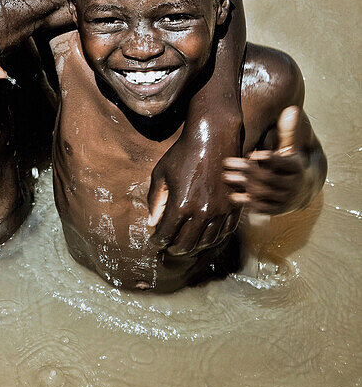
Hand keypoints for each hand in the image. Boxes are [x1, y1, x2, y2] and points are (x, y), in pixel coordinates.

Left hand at [147, 116, 242, 256]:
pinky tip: (206, 236)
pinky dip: (214, 238)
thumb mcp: (161, 175)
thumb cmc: (182, 154)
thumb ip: (156, 200)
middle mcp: (202, 212)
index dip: (158, 241)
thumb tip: (152, 223)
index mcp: (180, 205)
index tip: (154, 241)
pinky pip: (226, 231)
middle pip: (187, 244)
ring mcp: (221, 210)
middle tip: (169, 247)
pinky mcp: (234, 205)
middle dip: (175, 248)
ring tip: (186, 244)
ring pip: (207, 241)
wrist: (214, 137)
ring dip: (195, 246)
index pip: (166, 235)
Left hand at [223, 106, 314, 215]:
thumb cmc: (290, 163)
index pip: (285, 164)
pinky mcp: (278, 209)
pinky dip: (248, 202)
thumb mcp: (292, 148)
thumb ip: (288, 131)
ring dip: (244, 185)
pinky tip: (233, 196)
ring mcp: (286, 199)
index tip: (254, 154)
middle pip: (269, 178)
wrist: (303, 189)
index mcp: (297, 167)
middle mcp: (294, 185)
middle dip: (247, 171)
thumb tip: (291, 109)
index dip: (270, 159)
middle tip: (227, 163)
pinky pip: (263, 208)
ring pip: (264, 193)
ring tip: (226, 177)